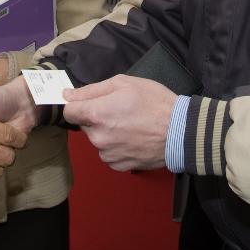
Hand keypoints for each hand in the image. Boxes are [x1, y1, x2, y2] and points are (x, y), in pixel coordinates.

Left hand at [61, 75, 175, 171]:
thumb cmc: (155, 102)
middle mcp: (98, 137)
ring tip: (130, 125)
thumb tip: (67, 95)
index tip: (89, 103)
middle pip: (85, 125)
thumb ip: (92, 89)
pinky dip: (117, 147)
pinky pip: (109, 154)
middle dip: (97, 118)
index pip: (69, 112)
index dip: (78, 105)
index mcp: (96, 114)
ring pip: (98, 140)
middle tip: (120, 111)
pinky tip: (133, 138)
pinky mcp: (119, 166)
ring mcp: (108, 154)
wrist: (181, 131)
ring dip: (107, 133)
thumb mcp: (124, 83)